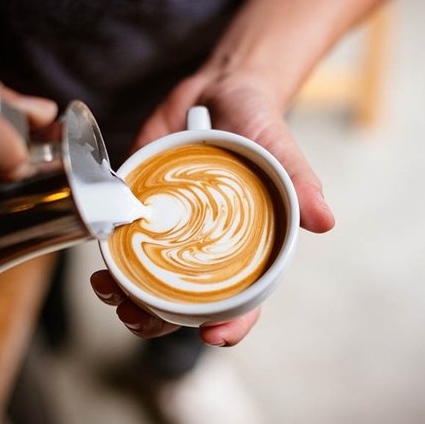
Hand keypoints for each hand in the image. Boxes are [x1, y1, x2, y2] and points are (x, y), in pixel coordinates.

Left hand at [90, 69, 334, 345]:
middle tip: (137, 316)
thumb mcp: (280, 146)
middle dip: (159, 321)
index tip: (212, 336)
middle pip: (184, 303)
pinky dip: (110, 257)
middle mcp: (205, 247)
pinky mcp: (142, 207)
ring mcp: (171, 230)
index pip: (242, 299)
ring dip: (126, 297)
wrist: (217, 88)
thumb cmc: (258, 123)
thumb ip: (298, 180)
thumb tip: (325, 220)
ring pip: (147, 281)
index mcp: (245, 246)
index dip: (231, 324)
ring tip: (108, 291)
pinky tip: (99, 261)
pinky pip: (124, 241)